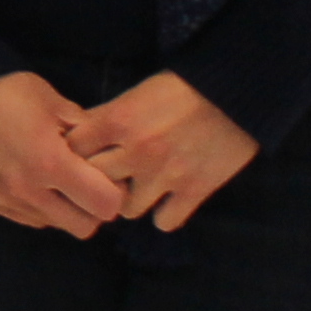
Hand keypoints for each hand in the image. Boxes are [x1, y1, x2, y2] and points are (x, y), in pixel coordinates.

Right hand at [0, 70, 130, 235]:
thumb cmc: (12, 92)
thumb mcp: (59, 104)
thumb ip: (87, 136)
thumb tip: (107, 158)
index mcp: (52, 164)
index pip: (105, 206)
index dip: (114, 192)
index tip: (108, 176)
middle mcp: (29, 191)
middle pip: (84, 227)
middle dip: (92, 208)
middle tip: (86, 183)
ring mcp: (6, 200)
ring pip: (55, 224)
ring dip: (63, 209)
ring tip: (56, 179)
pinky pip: (29, 218)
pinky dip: (39, 207)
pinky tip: (32, 180)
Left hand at [62, 73, 259, 233]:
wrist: (236, 94)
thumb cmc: (183, 88)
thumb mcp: (136, 94)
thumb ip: (107, 116)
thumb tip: (77, 134)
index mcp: (117, 121)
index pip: (73, 149)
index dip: (74, 153)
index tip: (82, 155)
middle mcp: (135, 151)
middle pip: (94, 182)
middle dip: (97, 180)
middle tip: (107, 178)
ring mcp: (164, 175)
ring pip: (127, 209)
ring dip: (130, 201)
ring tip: (139, 190)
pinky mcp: (194, 190)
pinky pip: (165, 222)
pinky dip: (165, 214)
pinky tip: (168, 201)